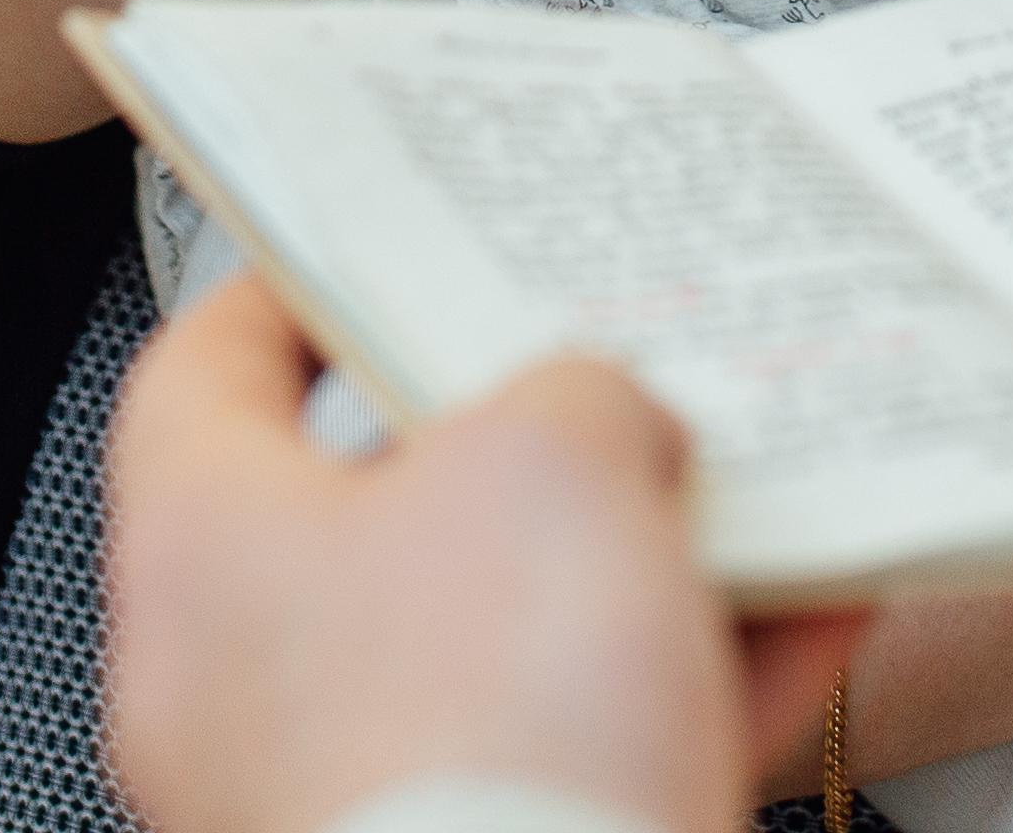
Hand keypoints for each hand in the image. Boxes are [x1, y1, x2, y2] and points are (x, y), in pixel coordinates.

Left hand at [108, 279, 858, 832]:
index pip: (202, 372)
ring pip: (505, 632)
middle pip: (383, 506)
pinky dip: (693, 678)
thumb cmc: (492, 733)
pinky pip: (588, 746)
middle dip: (523, 430)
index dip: (295, 283)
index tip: (374, 236)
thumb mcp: (557, 450)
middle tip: (611, 358)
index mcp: (204, 558)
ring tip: (750, 479)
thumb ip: (577, 391)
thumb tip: (607, 419)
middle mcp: (246, 695)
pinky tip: (810, 612)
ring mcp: (360, 803)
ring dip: (634, 555)